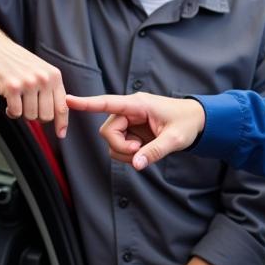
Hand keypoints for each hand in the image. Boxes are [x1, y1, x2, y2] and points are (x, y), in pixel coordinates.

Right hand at [0, 33, 67, 137]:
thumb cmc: (17, 61)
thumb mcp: (41, 70)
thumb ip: (49, 89)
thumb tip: (56, 115)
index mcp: (54, 76)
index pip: (62, 106)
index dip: (62, 123)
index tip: (61, 134)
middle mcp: (44, 79)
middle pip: (46, 116)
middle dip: (36, 117)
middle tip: (27, 107)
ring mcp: (28, 83)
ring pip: (30, 116)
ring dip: (22, 113)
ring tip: (17, 100)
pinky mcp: (12, 87)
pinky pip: (16, 113)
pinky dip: (11, 112)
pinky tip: (8, 102)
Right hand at [65, 92, 205, 169]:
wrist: (196, 121)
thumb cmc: (187, 124)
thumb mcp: (175, 139)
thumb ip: (155, 151)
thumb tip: (136, 164)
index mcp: (138, 104)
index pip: (108, 102)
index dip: (87, 103)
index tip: (68, 100)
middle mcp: (129, 110)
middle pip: (108, 131)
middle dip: (120, 147)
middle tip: (140, 151)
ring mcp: (129, 120)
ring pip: (111, 140)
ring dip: (124, 152)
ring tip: (144, 151)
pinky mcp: (131, 130)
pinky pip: (118, 145)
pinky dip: (128, 153)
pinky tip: (142, 151)